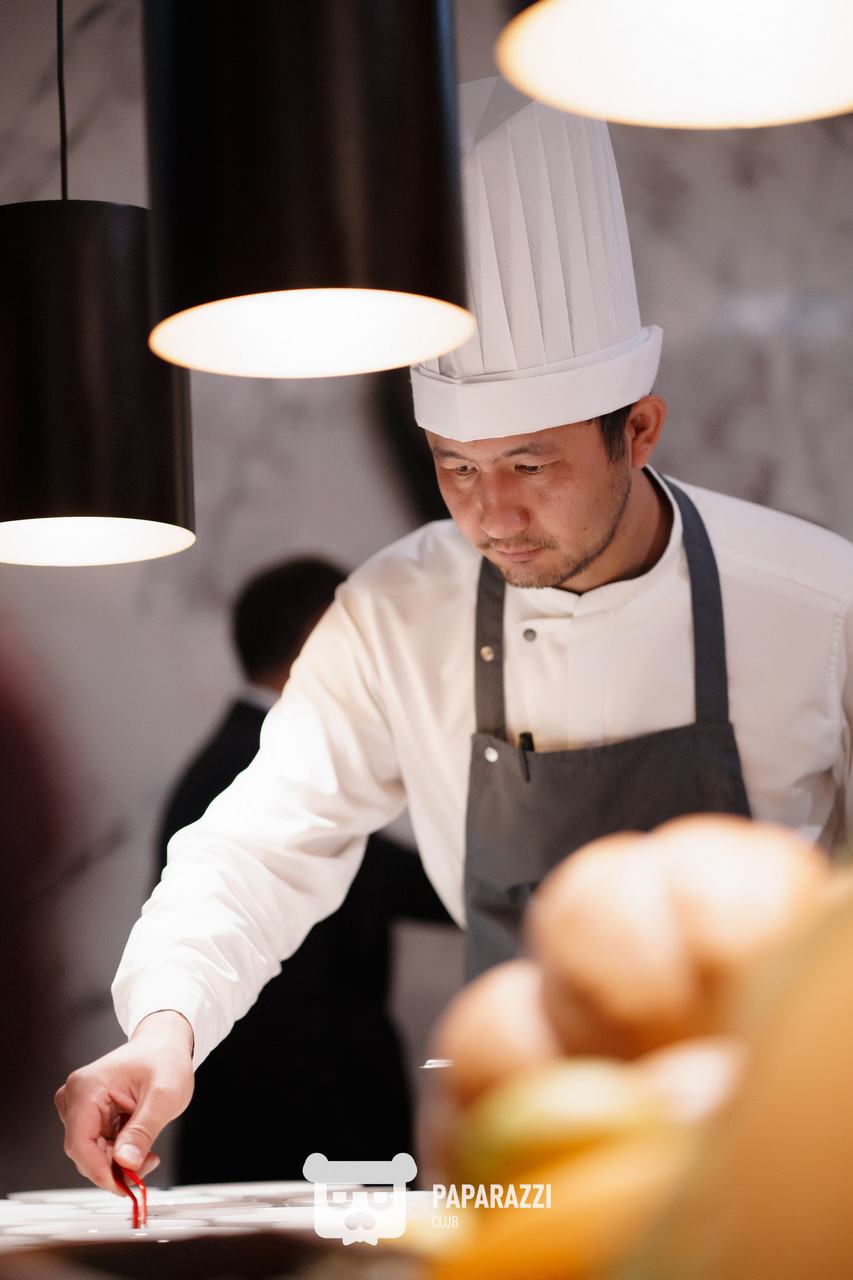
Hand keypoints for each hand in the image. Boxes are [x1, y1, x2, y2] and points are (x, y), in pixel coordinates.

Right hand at [55, 1010, 194, 1190]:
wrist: (166, 1043)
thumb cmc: (165, 1059)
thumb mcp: (164, 1096)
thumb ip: (143, 1130)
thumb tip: (125, 1162)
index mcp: (87, 1088)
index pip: (80, 1143)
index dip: (100, 1172)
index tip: (123, 1188)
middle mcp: (77, 1096)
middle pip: (85, 1151)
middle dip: (115, 1166)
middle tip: (146, 1165)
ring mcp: (81, 1104)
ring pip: (92, 1151)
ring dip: (118, 1160)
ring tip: (148, 1151)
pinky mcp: (90, 1112)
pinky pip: (98, 1144)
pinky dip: (118, 1151)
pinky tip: (139, 1143)